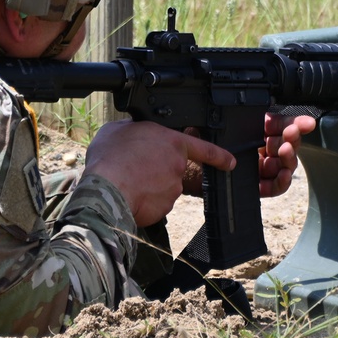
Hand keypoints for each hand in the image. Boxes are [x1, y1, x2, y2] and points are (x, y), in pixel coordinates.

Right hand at [82, 120, 235, 226]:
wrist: (107, 189)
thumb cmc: (112, 157)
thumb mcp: (119, 129)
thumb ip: (136, 130)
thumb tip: (135, 135)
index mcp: (172, 142)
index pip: (204, 148)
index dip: (219, 156)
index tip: (230, 162)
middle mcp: (177, 165)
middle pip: (172, 168)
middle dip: (157, 169)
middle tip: (134, 167)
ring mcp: (173, 189)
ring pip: (163, 187)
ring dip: (148, 185)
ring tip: (126, 180)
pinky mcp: (164, 208)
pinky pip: (156, 203)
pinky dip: (144, 201)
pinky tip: (129, 194)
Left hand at [179, 113, 315, 198]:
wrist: (192, 175)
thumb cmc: (201, 150)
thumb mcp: (209, 130)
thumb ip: (219, 121)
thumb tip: (225, 110)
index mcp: (254, 130)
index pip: (278, 125)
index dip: (294, 123)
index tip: (306, 123)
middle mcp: (262, 148)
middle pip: (285, 142)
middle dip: (292, 137)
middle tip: (291, 134)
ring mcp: (262, 168)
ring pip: (284, 163)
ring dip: (288, 157)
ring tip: (285, 151)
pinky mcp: (259, 186)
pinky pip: (276, 185)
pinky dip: (282, 181)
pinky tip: (284, 174)